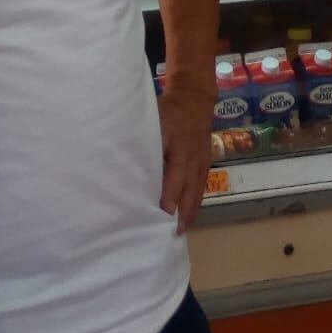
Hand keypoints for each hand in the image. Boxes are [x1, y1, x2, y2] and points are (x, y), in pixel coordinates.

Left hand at [157, 85, 214, 232]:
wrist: (194, 100)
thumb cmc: (167, 112)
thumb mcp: (154, 121)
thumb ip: (144, 142)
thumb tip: (126, 165)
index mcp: (179, 146)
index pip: (175, 174)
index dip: (170, 192)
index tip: (165, 211)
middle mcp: (193, 157)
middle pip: (189, 188)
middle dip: (181, 211)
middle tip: (172, 232)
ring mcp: (201, 162)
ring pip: (196, 191)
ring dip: (188, 212)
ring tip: (179, 232)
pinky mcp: (205, 165)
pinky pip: (200, 188)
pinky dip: (194, 204)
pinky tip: (186, 218)